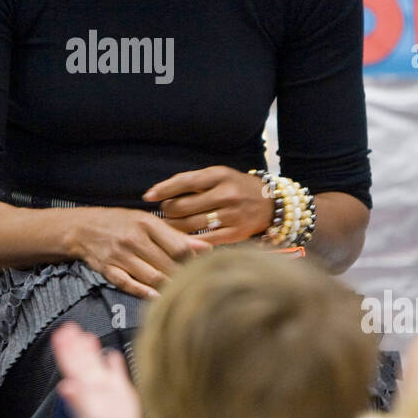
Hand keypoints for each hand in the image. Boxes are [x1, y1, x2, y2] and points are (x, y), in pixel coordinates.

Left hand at [51, 321, 143, 417]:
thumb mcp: (87, 416)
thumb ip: (77, 400)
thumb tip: (65, 386)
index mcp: (83, 387)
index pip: (71, 363)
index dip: (65, 348)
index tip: (59, 334)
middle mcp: (92, 385)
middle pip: (81, 359)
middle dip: (75, 343)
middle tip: (69, 327)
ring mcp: (106, 387)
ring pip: (96, 362)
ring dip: (91, 349)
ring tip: (86, 335)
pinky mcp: (121, 391)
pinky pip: (116, 372)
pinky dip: (113, 362)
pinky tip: (111, 354)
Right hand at [67, 206, 210, 299]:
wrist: (82, 228)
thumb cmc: (120, 222)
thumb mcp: (147, 221)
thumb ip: (176, 235)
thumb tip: (206, 247)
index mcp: (146, 223)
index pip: (178, 246)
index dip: (194, 260)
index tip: (203, 267)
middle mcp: (133, 239)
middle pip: (167, 264)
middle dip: (183, 276)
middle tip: (195, 283)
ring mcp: (119, 256)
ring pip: (151, 277)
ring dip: (168, 286)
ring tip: (180, 291)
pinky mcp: (108, 270)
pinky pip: (129, 285)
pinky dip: (144, 292)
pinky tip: (157, 296)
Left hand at [143, 165, 273, 245]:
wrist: (270, 202)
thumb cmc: (236, 187)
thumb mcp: (218, 176)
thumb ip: (194, 182)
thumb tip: (160, 192)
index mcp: (219, 176)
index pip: (185, 181)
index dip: (163, 189)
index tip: (147, 196)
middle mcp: (226, 194)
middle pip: (184, 206)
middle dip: (168, 211)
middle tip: (164, 213)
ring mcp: (232, 215)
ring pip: (191, 225)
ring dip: (174, 227)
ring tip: (169, 225)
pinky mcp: (236, 233)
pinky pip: (204, 240)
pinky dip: (189, 240)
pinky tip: (182, 239)